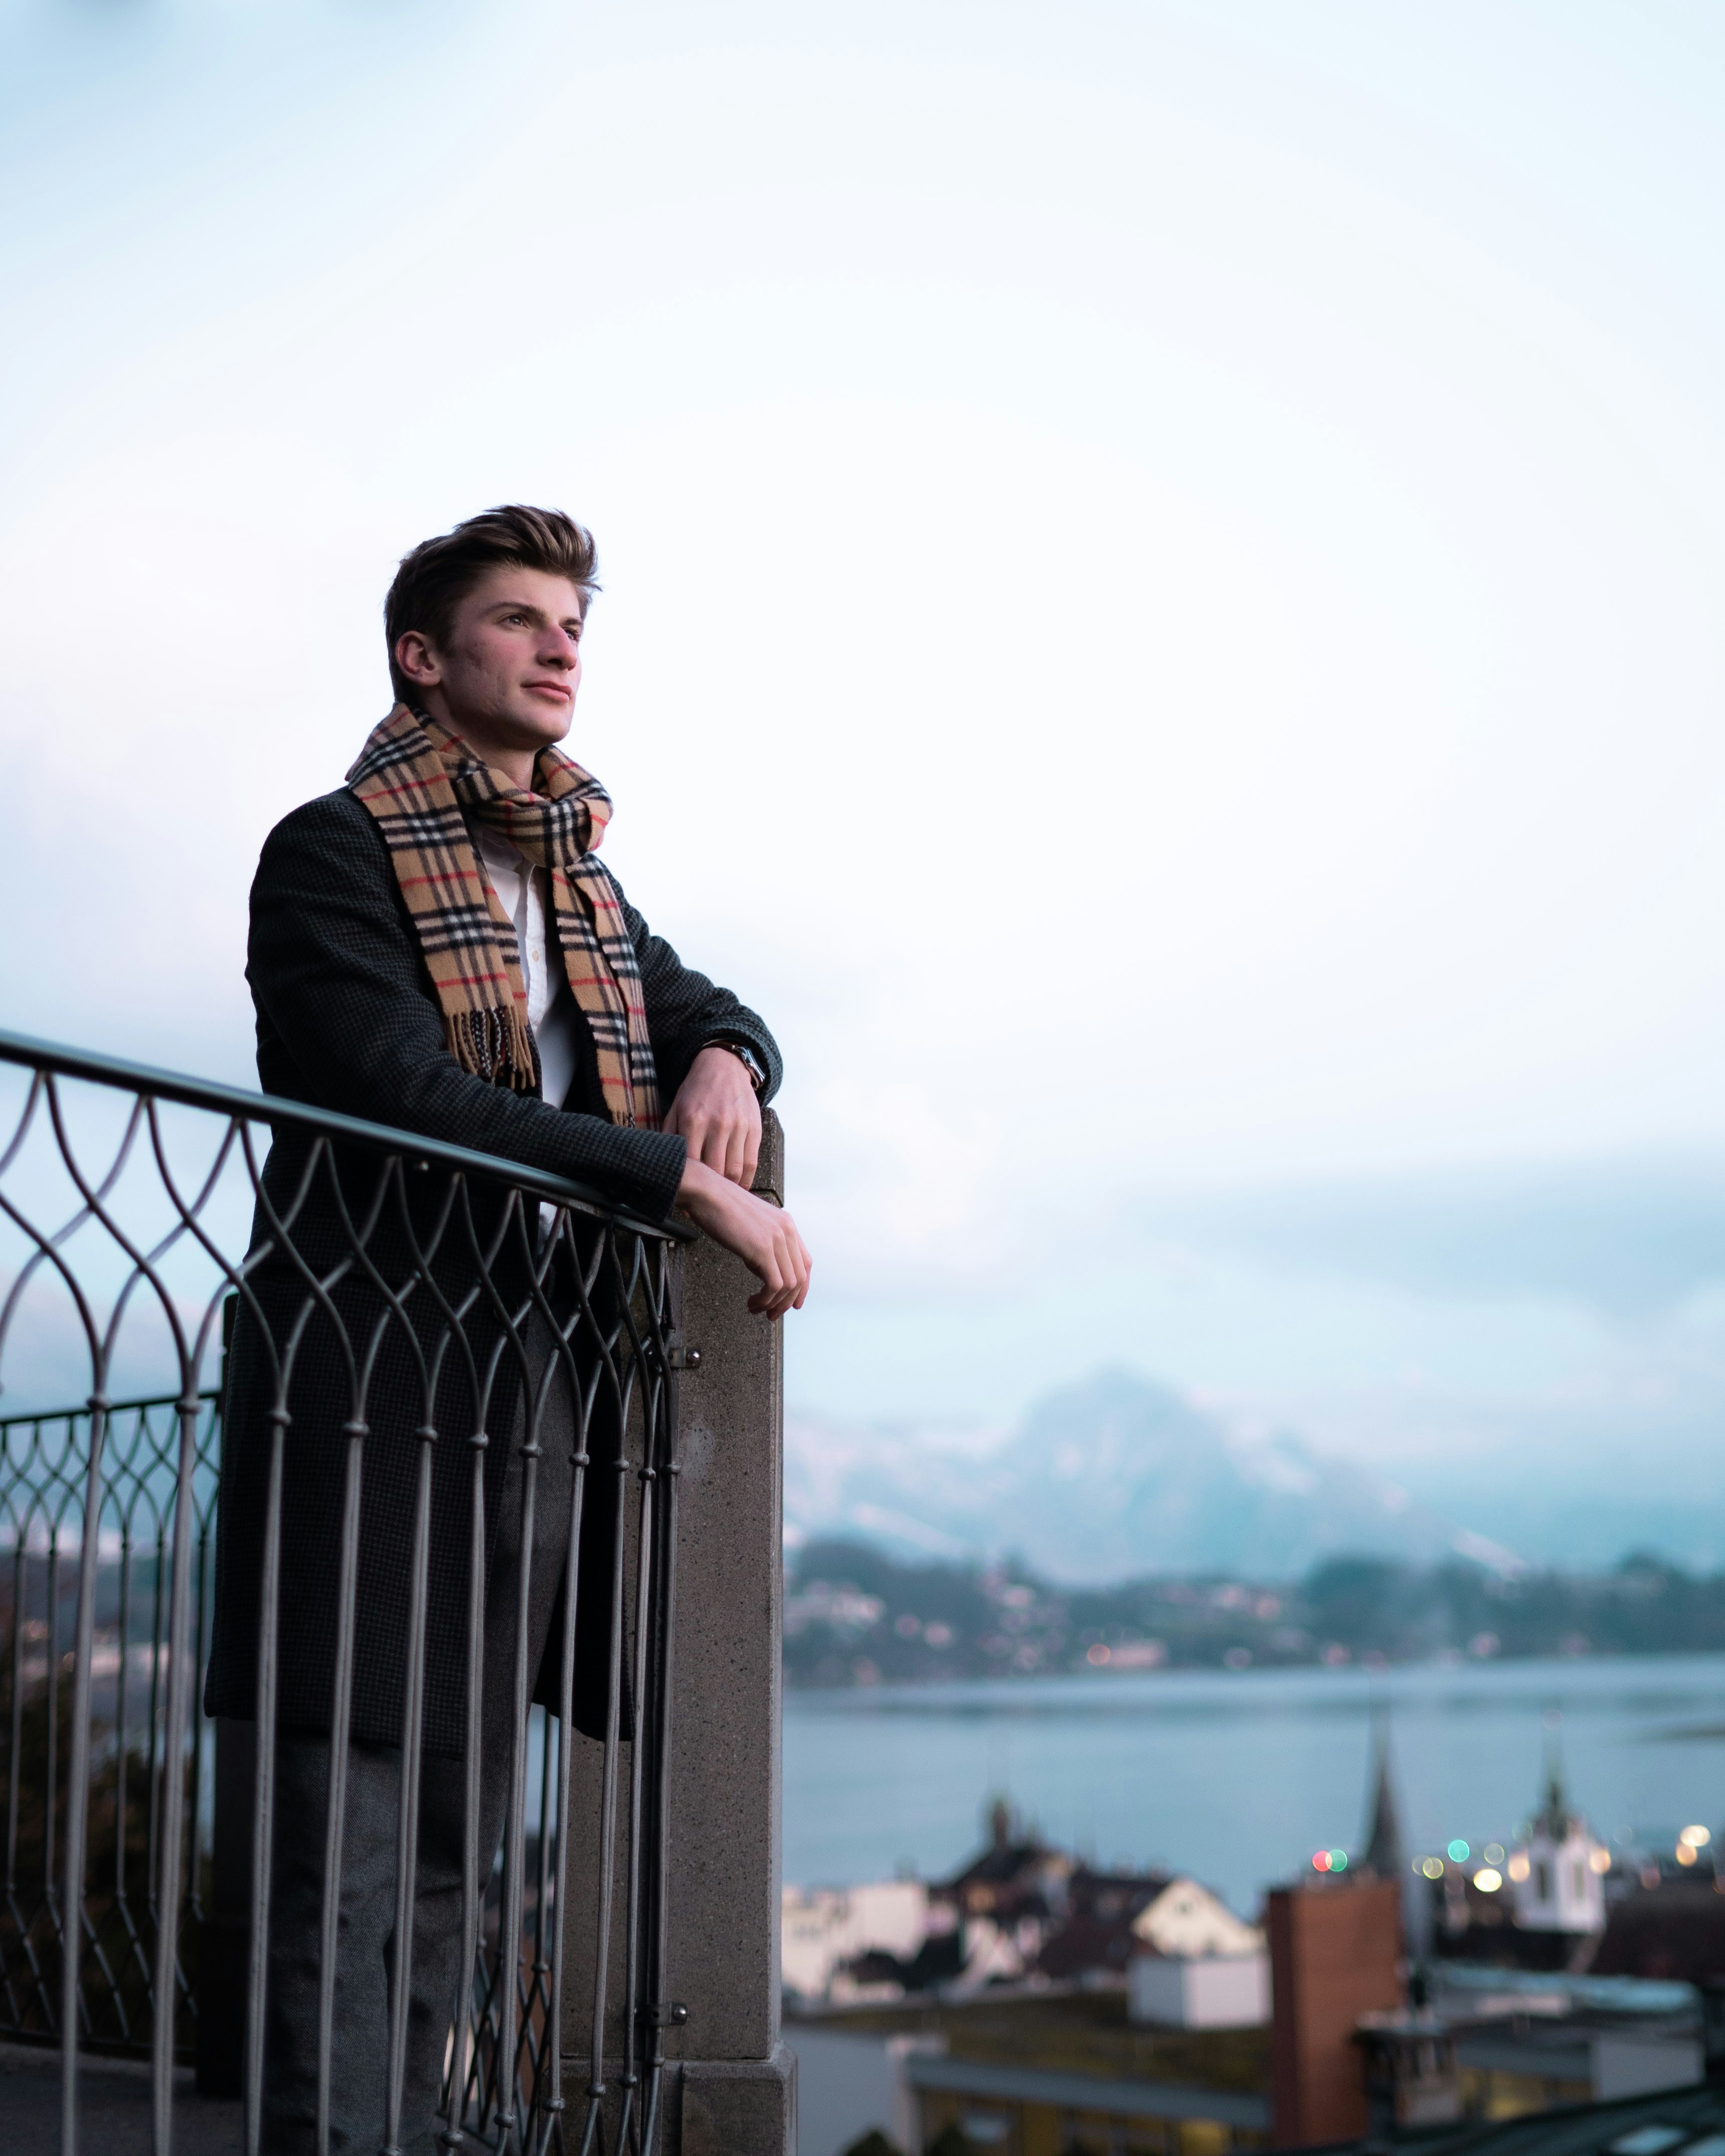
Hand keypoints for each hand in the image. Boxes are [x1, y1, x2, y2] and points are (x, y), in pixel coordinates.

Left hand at [662, 1045, 761, 1187]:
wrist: (723, 1067)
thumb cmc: (695, 1092)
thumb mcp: (675, 1109)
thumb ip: (668, 1136)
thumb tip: (663, 1167)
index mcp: (693, 1120)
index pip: (691, 1163)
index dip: (689, 1186)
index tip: (686, 1199)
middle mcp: (717, 1124)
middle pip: (714, 1171)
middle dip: (709, 1191)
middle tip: (703, 1204)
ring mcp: (738, 1126)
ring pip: (735, 1171)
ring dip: (728, 1189)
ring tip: (719, 1196)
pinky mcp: (754, 1128)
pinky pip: (751, 1163)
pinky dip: (746, 1181)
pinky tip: (738, 1187)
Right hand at [675, 1158, 811, 1318]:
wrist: (706, 1192)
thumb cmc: (719, 1206)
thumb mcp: (750, 1224)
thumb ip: (762, 1242)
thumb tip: (761, 1268)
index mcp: (786, 1223)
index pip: (804, 1261)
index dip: (801, 1287)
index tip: (792, 1302)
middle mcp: (787, 1230)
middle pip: (800, 1276)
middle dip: (787, 1301)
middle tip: (771, 1313)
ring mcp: (777, 1239)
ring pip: (789, 1284)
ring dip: (774, 1303)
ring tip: (757, 1308)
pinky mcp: (763, 1249)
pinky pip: (775, 1285)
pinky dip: (766, 1299)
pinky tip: (753, 1302)